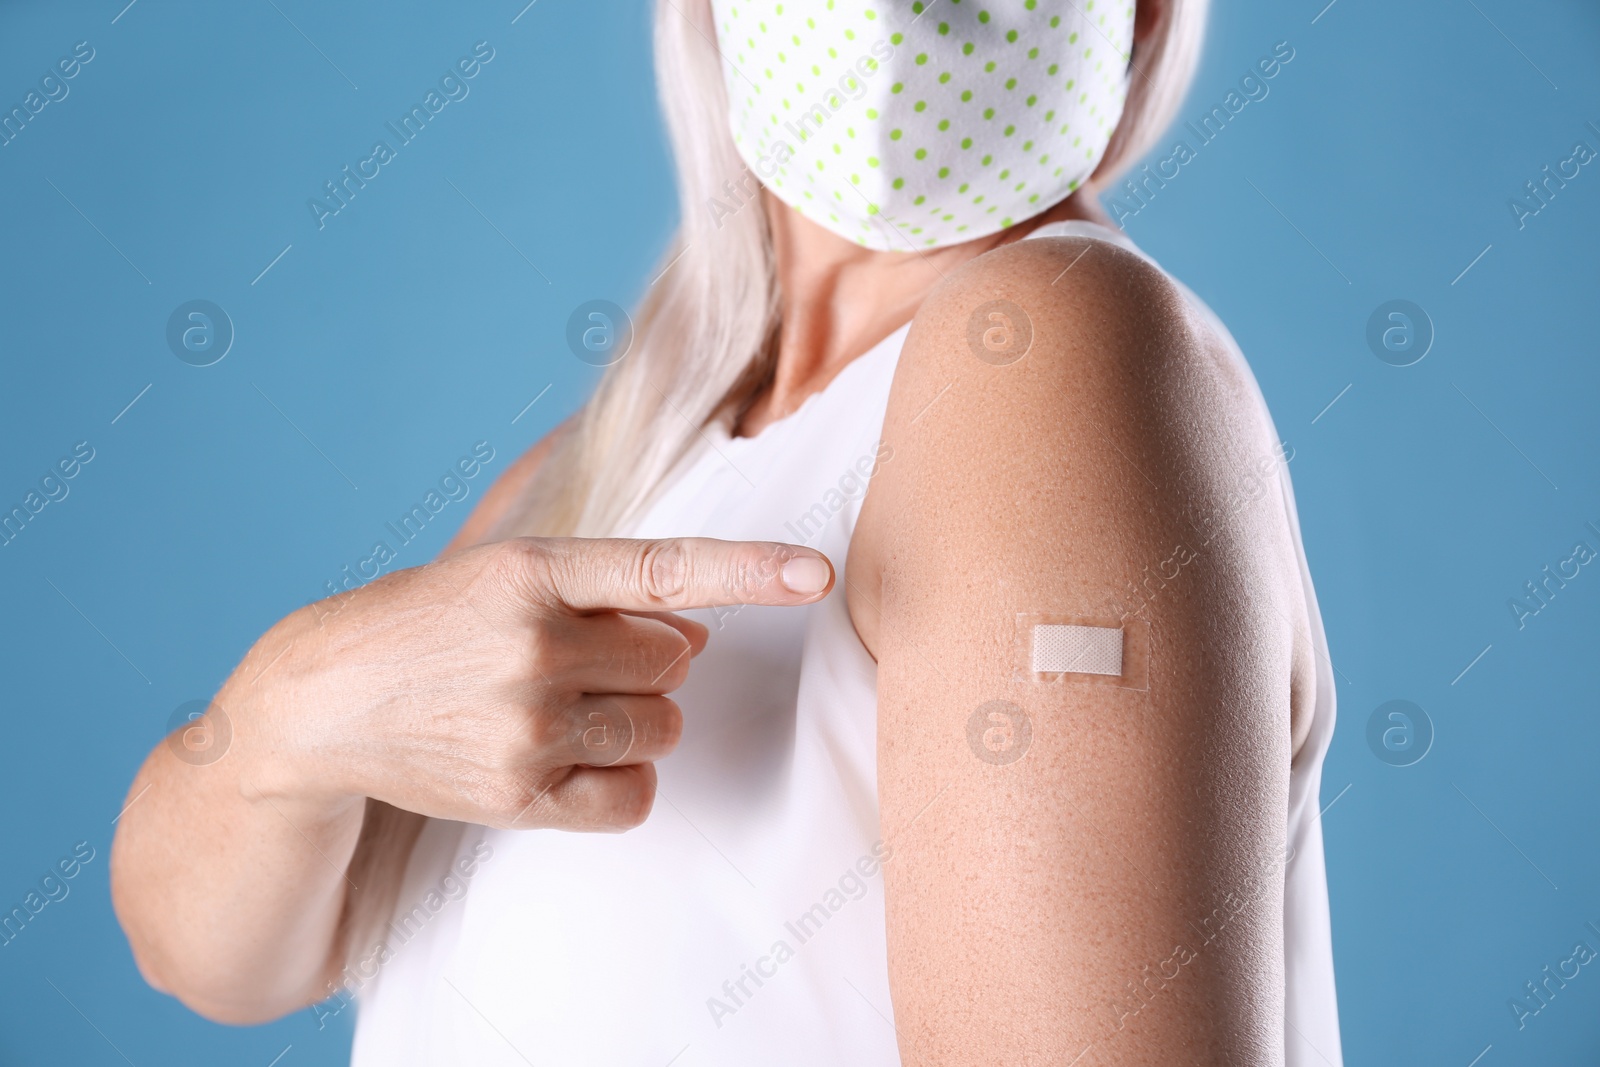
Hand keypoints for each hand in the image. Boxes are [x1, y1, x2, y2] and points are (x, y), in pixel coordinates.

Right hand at [239, 536, 832, 831]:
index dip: (750, 569)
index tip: (817, 572)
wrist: (320, 703)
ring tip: (562, 708)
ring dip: (637, 721)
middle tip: (578, 664)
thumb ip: (606, 592)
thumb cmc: (429, 627)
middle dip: (648, 665)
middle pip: (674, 663)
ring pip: (662, 728)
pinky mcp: (519, 793)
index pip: (665, 565)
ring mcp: (527, 723)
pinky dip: (625, 782)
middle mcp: (536, 643)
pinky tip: (572, 759)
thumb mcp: (504, 575)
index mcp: (535, 569)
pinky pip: (634, 797)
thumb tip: (698, 635)